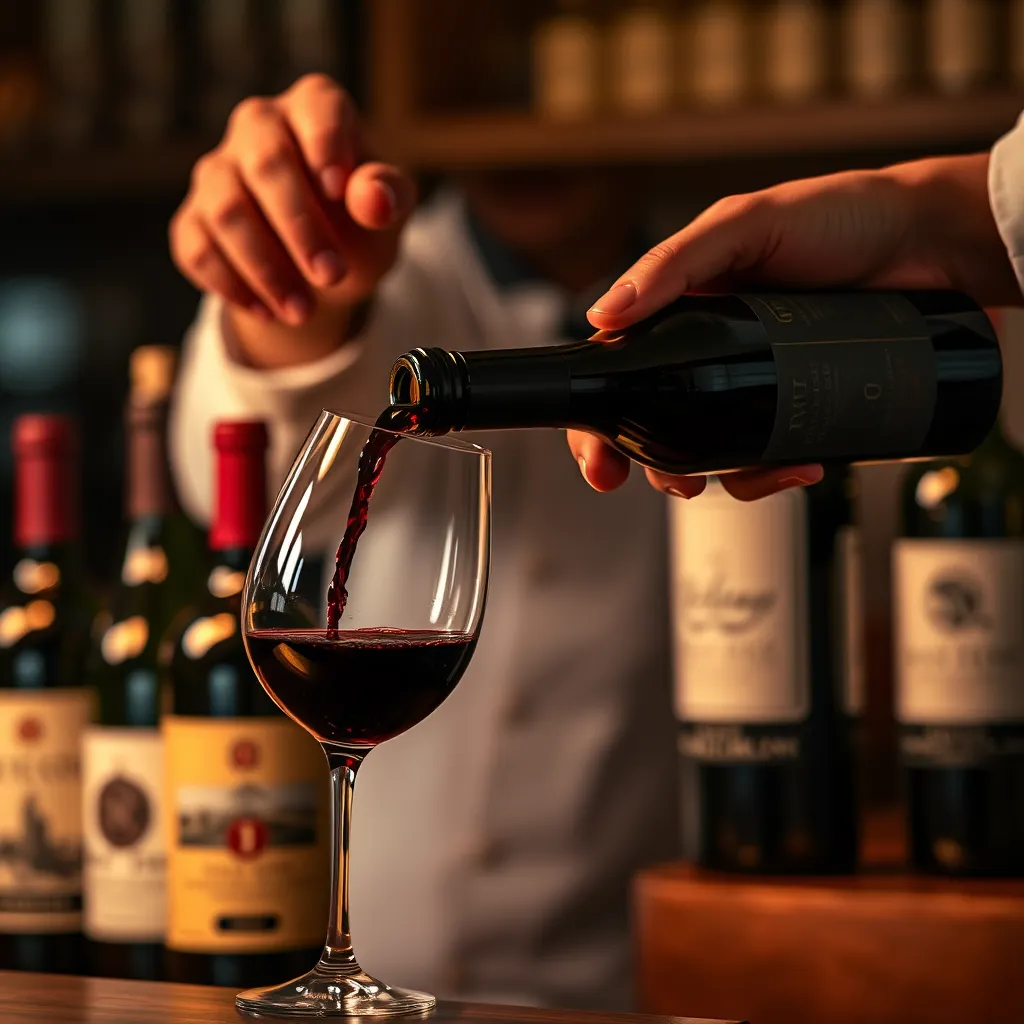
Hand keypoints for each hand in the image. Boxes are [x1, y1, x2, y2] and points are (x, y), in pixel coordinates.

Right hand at [169, 74, 416, 368]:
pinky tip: (267, 311)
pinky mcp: (193, 219)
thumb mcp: (388, 213)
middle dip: (300, 227)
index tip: (338, 190)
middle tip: (332, 275)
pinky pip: (197, 248)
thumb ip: (389, 197)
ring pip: (226, 210)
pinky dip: (232, 285)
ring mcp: (217, 171)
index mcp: (313, 109)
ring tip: (303, 312)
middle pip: (266, 164)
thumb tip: (375, 200)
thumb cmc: (360, 223)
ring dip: (266, 268)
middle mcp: (258, 127)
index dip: (326, 144)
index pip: (317, 107)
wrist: (322, 268)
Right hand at [570, 152, 1018, 500]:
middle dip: (660, 468)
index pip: (623, 372)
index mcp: (684, 311)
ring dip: (729, 480)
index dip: (600, 423)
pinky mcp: (806, 406)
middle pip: (663, 428)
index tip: (599, 463)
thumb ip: (675, 263)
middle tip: (677, 483)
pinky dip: (780, 475)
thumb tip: (604, 313)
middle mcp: (715, 354)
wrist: (934, 242)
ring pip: (718, 455)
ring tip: (760, 473)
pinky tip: (804, 464)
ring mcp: (761, 385)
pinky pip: (775, 457)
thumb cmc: (842, 215)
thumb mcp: (747, 226)